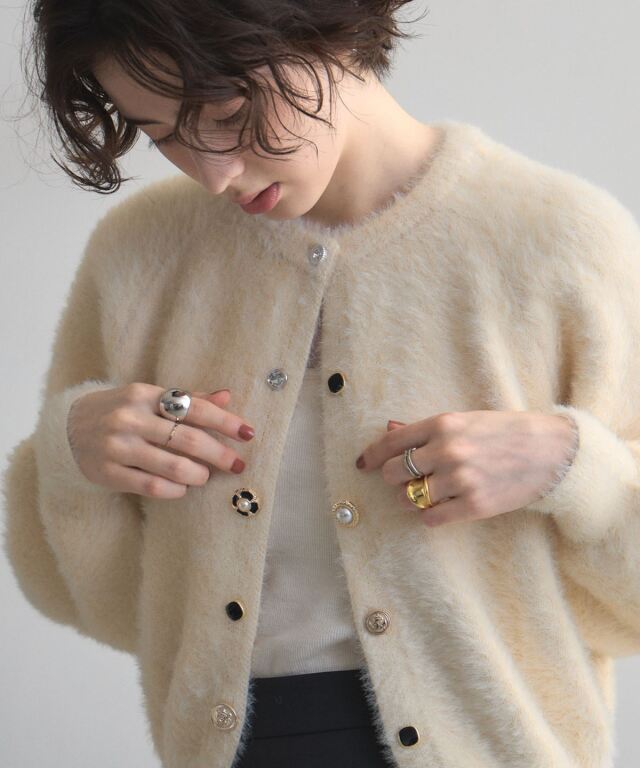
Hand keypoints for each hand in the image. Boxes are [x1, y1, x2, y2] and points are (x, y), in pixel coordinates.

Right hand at [66, 383, 255, 497]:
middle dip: (219, 454)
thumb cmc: (122, 410)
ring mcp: (117, 446)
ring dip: (198, 474)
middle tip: (237, 464)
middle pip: (187, 439)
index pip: (194, 408)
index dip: (225, 422)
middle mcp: (129, 418)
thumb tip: (227, 397)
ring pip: (172, 466)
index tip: (248, 433)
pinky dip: (175, 490)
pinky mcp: (107, 473)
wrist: (69, 428)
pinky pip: (151, 486)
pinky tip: (183, 488)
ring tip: (206, 476)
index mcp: (144, 394)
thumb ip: (188, 399)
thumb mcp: (150, 397)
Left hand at [355, 410, 577, 526]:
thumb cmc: (504, 431)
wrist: (550, 451)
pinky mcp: (474, 505)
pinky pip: (431, 518)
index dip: (372, 455)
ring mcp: (460, 480)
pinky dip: (429, 515)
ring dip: (412, 497)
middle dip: (394, 478)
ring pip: (410, 497)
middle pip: (395, 473)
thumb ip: (425, 429)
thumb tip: (389, 428)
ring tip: (427, 492)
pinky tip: (439, 507)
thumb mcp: (465, 420)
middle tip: (405, 478)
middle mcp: (447, 451)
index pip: (392, 442)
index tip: (363, 464)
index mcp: (443, 424)